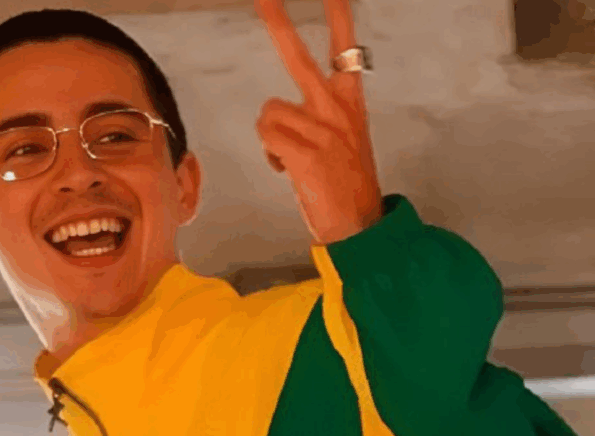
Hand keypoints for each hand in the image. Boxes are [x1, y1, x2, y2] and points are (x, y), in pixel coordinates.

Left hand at [255, 0, 382, 243]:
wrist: (360, 224)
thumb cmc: (349, 186)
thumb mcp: (347, 141)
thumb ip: (326, 118)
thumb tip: (287, 114)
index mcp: (351, 103)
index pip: (345, 49)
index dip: (339, 16)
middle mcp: (336, 109)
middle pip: (300, 58)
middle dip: (279, 24)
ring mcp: (321, 131)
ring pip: (269, 112)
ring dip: (271, 136)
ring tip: (289, 157)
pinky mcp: (305, 154)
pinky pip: (267, 138)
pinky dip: (270, 155)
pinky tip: (286, 169)